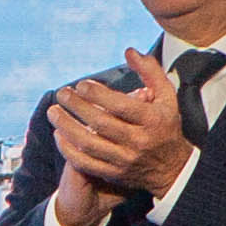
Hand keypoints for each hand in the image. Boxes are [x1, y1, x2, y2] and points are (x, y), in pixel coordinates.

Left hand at [44, 52, 192, 202]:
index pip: (121, 106)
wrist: (172, 168)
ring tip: (53, 112)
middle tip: (61, 94)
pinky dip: (69, 150)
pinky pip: (86, 163)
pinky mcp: (114, 174)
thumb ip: (150, 71)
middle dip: (77, 107)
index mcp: (152, 120)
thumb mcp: (167, 96)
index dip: (98, 95)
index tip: (81, 85)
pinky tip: (59, 135)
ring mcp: (125, 160)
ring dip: (67, 127)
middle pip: (101, 124)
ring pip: (89, 144)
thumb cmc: (165, 125)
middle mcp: (139, 141)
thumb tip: (129, 51)